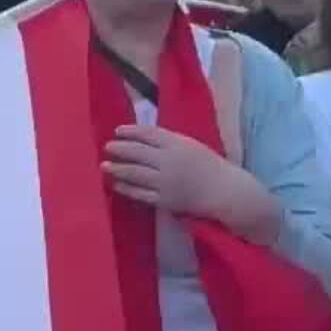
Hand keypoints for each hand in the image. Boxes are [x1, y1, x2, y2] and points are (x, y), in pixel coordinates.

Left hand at [102, 124, 242, 217]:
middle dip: (119, 148)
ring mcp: (166, 182)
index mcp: (177, 144)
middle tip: (107, 147)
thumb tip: (137, 135)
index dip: (130, 131)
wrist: (225, 192)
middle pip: (136, 152)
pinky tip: (117, 184)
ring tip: (104, 165)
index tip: (117, 131)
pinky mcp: (165, 200)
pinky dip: (126, 188)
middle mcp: (169, 161)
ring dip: (117, 168)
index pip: (147, 133)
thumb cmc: (207, 165)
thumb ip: (166, 139)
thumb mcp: (189, 145)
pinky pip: (140, 193)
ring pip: (134, 173)